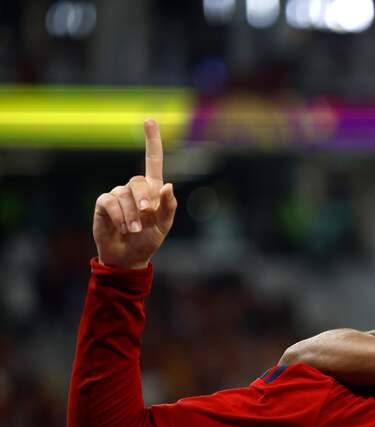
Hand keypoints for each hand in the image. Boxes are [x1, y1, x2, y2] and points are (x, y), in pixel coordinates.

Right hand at [93, 119, 177, 268]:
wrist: (129, 256)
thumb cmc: (149, 239)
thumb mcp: (164, 225)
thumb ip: (169, 206)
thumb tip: (168, 185)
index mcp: (153, 190)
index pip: (152, 160)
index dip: (152, 141)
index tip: (150, 119)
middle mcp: (134, 188)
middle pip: (139, 181)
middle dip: (145, 200)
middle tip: (147, 216)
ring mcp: (118, 194)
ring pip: (125, 195)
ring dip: (132, 215)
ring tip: (134, 230)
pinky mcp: (104, 203)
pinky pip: (111, 202)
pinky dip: (120, 216)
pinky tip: (123, 227)